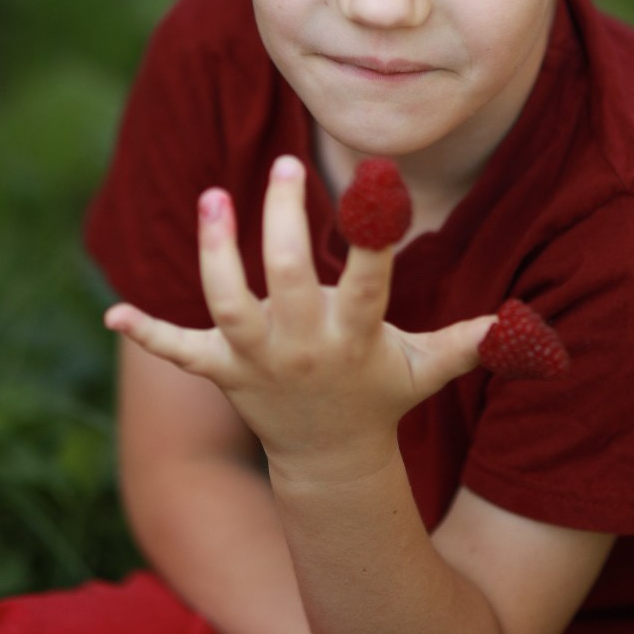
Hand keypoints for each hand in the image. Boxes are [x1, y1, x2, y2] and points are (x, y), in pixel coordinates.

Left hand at [104, 156, 492, 478]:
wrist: (329, 464)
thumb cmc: (379, 397)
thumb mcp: (424, 370)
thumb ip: (466, 341)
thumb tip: (522, 322)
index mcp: (354, 336)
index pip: (368, 279)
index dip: (374, 234)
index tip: (376, 184)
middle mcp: (301, 346)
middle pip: (285, 278)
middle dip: (283, 222)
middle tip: (286, 168)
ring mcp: (255, 361)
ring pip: (226, 302)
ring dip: (214, 252)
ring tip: (213, 196)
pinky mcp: (221, 371)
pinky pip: (178, 352)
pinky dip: (145, 333)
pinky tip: (111, 313)